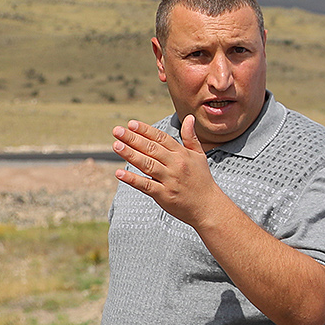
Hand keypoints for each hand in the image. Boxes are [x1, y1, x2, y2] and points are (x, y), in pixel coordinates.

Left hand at [111, 116, 225, 228]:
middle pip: (151, 149)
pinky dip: (132, 179)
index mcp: (182, 154)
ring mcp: (169, 180)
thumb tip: (190, 118)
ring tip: (116, 145)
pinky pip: (146, 185)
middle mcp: (175, 165)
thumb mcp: (199, 155)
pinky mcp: (164, 195)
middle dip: (133, 138)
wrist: (208, 206)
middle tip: (117, 130)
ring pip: (147, 164)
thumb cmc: (202, 179)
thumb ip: (191, 137)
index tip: (131, 123)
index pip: (161, 138)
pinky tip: (119, 173)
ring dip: (130, 154)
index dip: (145, 130)